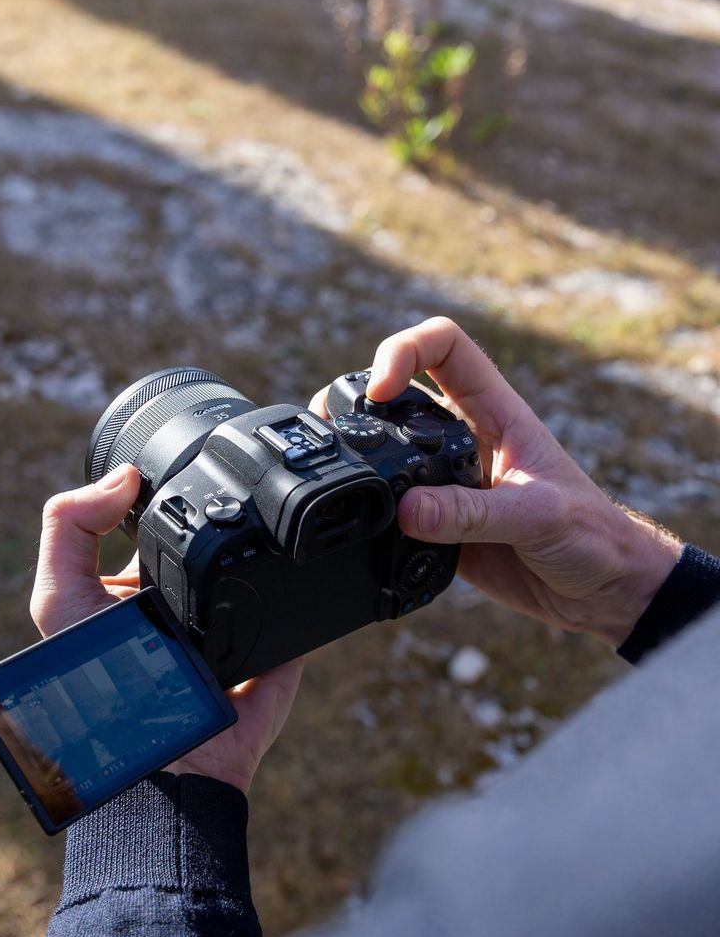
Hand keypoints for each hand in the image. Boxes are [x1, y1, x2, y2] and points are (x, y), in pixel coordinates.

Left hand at [30, 465, 302, 792]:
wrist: (165, 762)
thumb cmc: (103, 686)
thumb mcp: (60, 599)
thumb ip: (69, 530)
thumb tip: (123, 476)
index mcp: (148, 585)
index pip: (166, 523)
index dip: (171, 493)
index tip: (183, 460)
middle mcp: (195, 601)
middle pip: (220, 539)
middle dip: (229, 513)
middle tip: (239, 479)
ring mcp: (243, 627)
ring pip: (266, 567)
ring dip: (273, 544)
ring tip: (274, 512)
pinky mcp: (283, 651)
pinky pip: (303, 612)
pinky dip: (307, 588)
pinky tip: (305, 561)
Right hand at [313, 317, 681, 646]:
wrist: (601, 590)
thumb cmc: (592, 536)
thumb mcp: (537, 516)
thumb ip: (471, 513)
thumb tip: (407, 510)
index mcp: (495, 411)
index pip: (443, 346)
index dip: (403, 352)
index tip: (381, 392)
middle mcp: (465, 438)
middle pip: (399, 393)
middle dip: (359, 401)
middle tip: (335, 432)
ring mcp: (448, 481)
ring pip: (388, 451)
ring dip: (359, 458)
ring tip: (336, 477)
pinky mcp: (439, 525)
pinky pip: (393, 512)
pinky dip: (371, 518)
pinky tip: (366, 534)